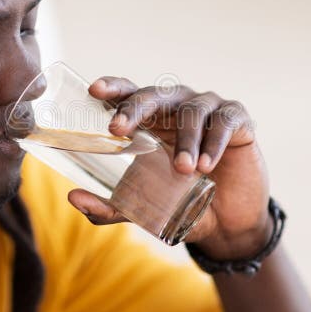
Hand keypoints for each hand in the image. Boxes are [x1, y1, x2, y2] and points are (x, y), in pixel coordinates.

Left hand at [67, 75, 271, 259]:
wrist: (228, 223)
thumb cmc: (181, 202)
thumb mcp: (144, 209)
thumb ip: (109, 206)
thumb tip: (73, 198)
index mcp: (151, 120)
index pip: (129, 94)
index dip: (113, 87)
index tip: (95, 90)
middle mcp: (176, 107)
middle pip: (154, 95)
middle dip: (134, 108)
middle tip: (119, 129)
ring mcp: (208, 110)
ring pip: (191, 111)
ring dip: (184, 139)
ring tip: (182, 169)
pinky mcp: (237, 120)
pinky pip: (224, 122)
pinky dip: (213, 143)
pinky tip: (207, 166)